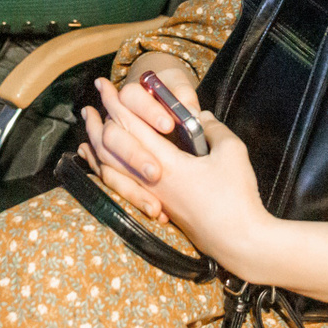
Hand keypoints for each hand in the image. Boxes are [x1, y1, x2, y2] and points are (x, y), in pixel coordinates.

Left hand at [79, 77, 273, 276]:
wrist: (239, 242)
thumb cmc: (237, 197)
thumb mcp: (231, 152)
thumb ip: (212, 128)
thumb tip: (199, 116)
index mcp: (167, 163)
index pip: (132, 126)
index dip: (116, 103)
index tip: (104, 85)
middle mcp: (150, 181)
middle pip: (114, 145)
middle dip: (101, 118)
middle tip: (93, 101)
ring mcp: (151, 196)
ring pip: (111, 167)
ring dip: (97, 143)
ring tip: (88, 127)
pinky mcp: (157, 207)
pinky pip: (119, 186)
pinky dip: (104, 170)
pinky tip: (100, 164)